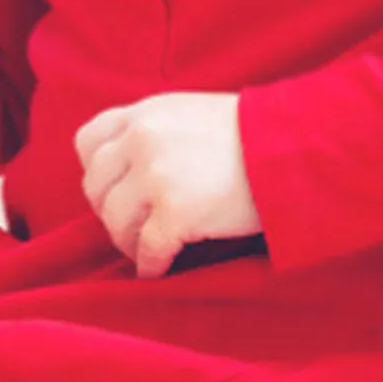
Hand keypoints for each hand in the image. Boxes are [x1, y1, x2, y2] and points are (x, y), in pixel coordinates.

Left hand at [74, 92, 260, 278]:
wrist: (294, 145)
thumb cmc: (253, 132)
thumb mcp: (191, 113)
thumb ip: (156, 132)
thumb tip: (130, 167)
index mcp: (145, 113)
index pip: (88, 141)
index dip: (97, 171)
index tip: (114, 187)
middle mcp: (142, 140)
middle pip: (96, 187)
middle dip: (111, 210)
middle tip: (133, 224)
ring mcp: (156, 177)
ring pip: (115, 223)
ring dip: (129, 241)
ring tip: (148, 247)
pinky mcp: (176, 214)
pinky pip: (146, 252)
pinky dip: (150, 266)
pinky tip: (161, 268)